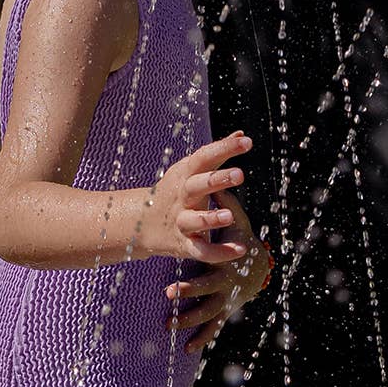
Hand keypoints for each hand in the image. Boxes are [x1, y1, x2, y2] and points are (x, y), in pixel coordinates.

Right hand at [133, 132, 252, 262]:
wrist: (141, 223)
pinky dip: (219, 252)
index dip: (224, 148)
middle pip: (197, 186)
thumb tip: (241, 134)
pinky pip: (201, 249)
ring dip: (211, 219)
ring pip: (195, 220)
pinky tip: (240, 249)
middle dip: (217, 180)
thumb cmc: (175, 191)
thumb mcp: (191, 170)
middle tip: (240, 174)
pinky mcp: (184, 244)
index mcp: (186, 175)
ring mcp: (181, 221)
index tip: (246, 142)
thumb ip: (217, 153)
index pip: (204, 157)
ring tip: (229, 216)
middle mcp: (182, 196)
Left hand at [167, 193, 270, 352]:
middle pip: (205, 294)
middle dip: (188, 296)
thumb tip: (213, 180)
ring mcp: (226, 300)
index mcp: (225, 263)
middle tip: (168, 297)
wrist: (260, 266)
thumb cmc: (243, 239)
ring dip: (188, 321)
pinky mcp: (226, 311)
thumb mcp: (237, 222)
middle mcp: (225, 284)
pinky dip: (201, 339)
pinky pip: (213, 328)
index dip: (194, 278)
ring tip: (169, 326)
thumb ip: (225, 204)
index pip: (209, 269)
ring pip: (207, 314)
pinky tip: (187, 349)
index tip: (171, 285)